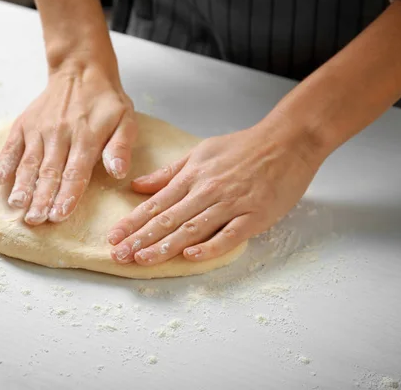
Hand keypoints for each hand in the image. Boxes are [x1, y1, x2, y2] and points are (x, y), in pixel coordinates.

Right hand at [0, 64, 135, 224]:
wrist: (81, 69)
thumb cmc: (106, 101)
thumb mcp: (125, 120)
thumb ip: (120, 147)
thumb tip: (118, 172)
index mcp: (86, 138)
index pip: (75, 172)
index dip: (67, 196)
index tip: (58, 215)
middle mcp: (60, 134)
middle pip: (49, 172)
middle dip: (41, 198)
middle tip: (35, 220)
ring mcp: (39, 129)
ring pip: (29, 162)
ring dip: (22, 185)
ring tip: (17, 206)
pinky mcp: (25, 124)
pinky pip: (12, 145)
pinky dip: (4, 162)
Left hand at [107, 120, 319, 264]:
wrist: (287, 140)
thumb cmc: (244, 147)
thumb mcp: (200, 152)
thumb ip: (169, 172)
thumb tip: (138, 186)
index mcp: (192, 176)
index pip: (156, 204)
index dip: (132, 222)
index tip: (113, 237)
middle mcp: (207, 191)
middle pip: (168, 219)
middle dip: (140, 239)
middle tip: (118, 255)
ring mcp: (231, 204)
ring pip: (192, 229)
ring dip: (165, 246)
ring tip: (142, 260)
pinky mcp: (254, 215)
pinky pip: (229, 234)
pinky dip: (210, 246)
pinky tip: (190, 256)